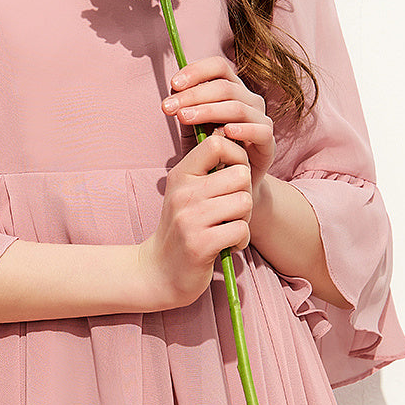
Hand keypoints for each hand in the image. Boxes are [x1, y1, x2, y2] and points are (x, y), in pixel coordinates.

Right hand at [138, 131, 254, 309]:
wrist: (159, 272)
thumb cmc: (182, 230)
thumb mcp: (187, 192)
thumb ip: (208, 169)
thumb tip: (229, 131)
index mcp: (180, 175)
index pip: (217, 143)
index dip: (237, 156)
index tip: (233, 177)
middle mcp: (183, 193)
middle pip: (240, 175)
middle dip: (244, 194)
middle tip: (231, 211)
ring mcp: (190, 218)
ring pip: (244, 202)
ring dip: (243, 220)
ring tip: (226, 229)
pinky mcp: (200, 244)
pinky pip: (241, 230)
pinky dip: (240, 241)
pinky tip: (225, 246)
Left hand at [161, 56, 274, 196]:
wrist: (230, 186)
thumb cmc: (211, 152)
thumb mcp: (193, 128)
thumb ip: (186, 109)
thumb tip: (173, 89)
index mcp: (233, 90)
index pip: (219, 67)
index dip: (197, 71)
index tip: (174, 84)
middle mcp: (250, 101)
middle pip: (224, 87)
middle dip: (193, 95)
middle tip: (169, 107)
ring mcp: (261, 120)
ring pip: (237, 107)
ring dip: (208, 110)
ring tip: (185, 118)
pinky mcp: (268, 143)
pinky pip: (260, 131)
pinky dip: (243, 129)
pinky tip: (224, 132)